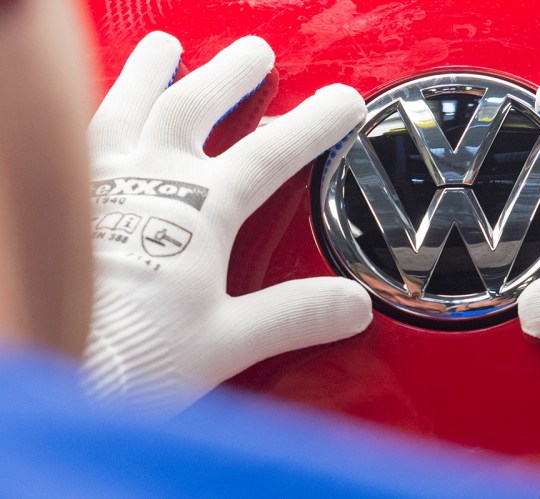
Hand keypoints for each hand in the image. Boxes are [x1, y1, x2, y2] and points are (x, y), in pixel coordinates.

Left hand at [81, 32, 371, 416]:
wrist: (52, 364)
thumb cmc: (132, 357)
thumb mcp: (228, 342)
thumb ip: (294, 315)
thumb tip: (353, 305)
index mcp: (197, 213)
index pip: (269, 154)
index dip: (312, 125)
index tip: (342, 103)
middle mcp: (147, 184)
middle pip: (194, 107)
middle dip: (232, 75)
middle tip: (256, 55)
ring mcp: (100, 185)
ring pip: (127, 107)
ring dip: (151, 73)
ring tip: (166, 49)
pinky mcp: (66, 200)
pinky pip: (81, 136)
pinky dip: (99, 112)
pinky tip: (103, 112)